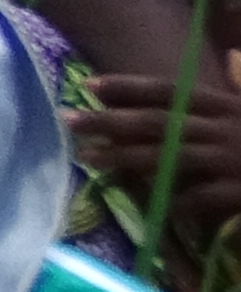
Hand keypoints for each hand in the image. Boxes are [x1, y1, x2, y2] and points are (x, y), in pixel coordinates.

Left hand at [76, 71, 240, 269]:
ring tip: (88, 159)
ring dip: (126, 159)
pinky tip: (154, 207)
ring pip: (168, 157)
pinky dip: (176, 201)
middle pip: (158, 121)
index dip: (129, 86)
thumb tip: (178, 117)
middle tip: (68, 120)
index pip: (171, 90)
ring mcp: (234, 159)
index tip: (89, 85)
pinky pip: (200, 197)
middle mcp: (227, 127)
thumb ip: (218, 117)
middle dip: (110, 120)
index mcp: (230, 106)